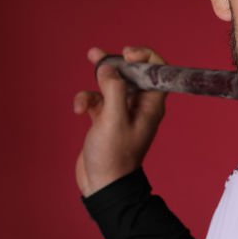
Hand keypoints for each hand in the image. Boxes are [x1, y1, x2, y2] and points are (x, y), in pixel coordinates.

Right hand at [73, 46, 167, 196]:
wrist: (103, 184)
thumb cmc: (114, 155)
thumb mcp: (114, 119)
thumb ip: (113, 90)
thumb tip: (109, 68)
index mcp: (152, 104)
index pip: (158, 71)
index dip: (145, 57)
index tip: (127, 54)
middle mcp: (140, 106)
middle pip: (132, 73)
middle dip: (116, 61)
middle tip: (98, 54)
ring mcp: (122, 112)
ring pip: (112, 84)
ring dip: (98, 77)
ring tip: (89, 61)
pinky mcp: (105, 119)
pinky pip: (97, 100)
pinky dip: (87, 100)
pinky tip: (79, 110)